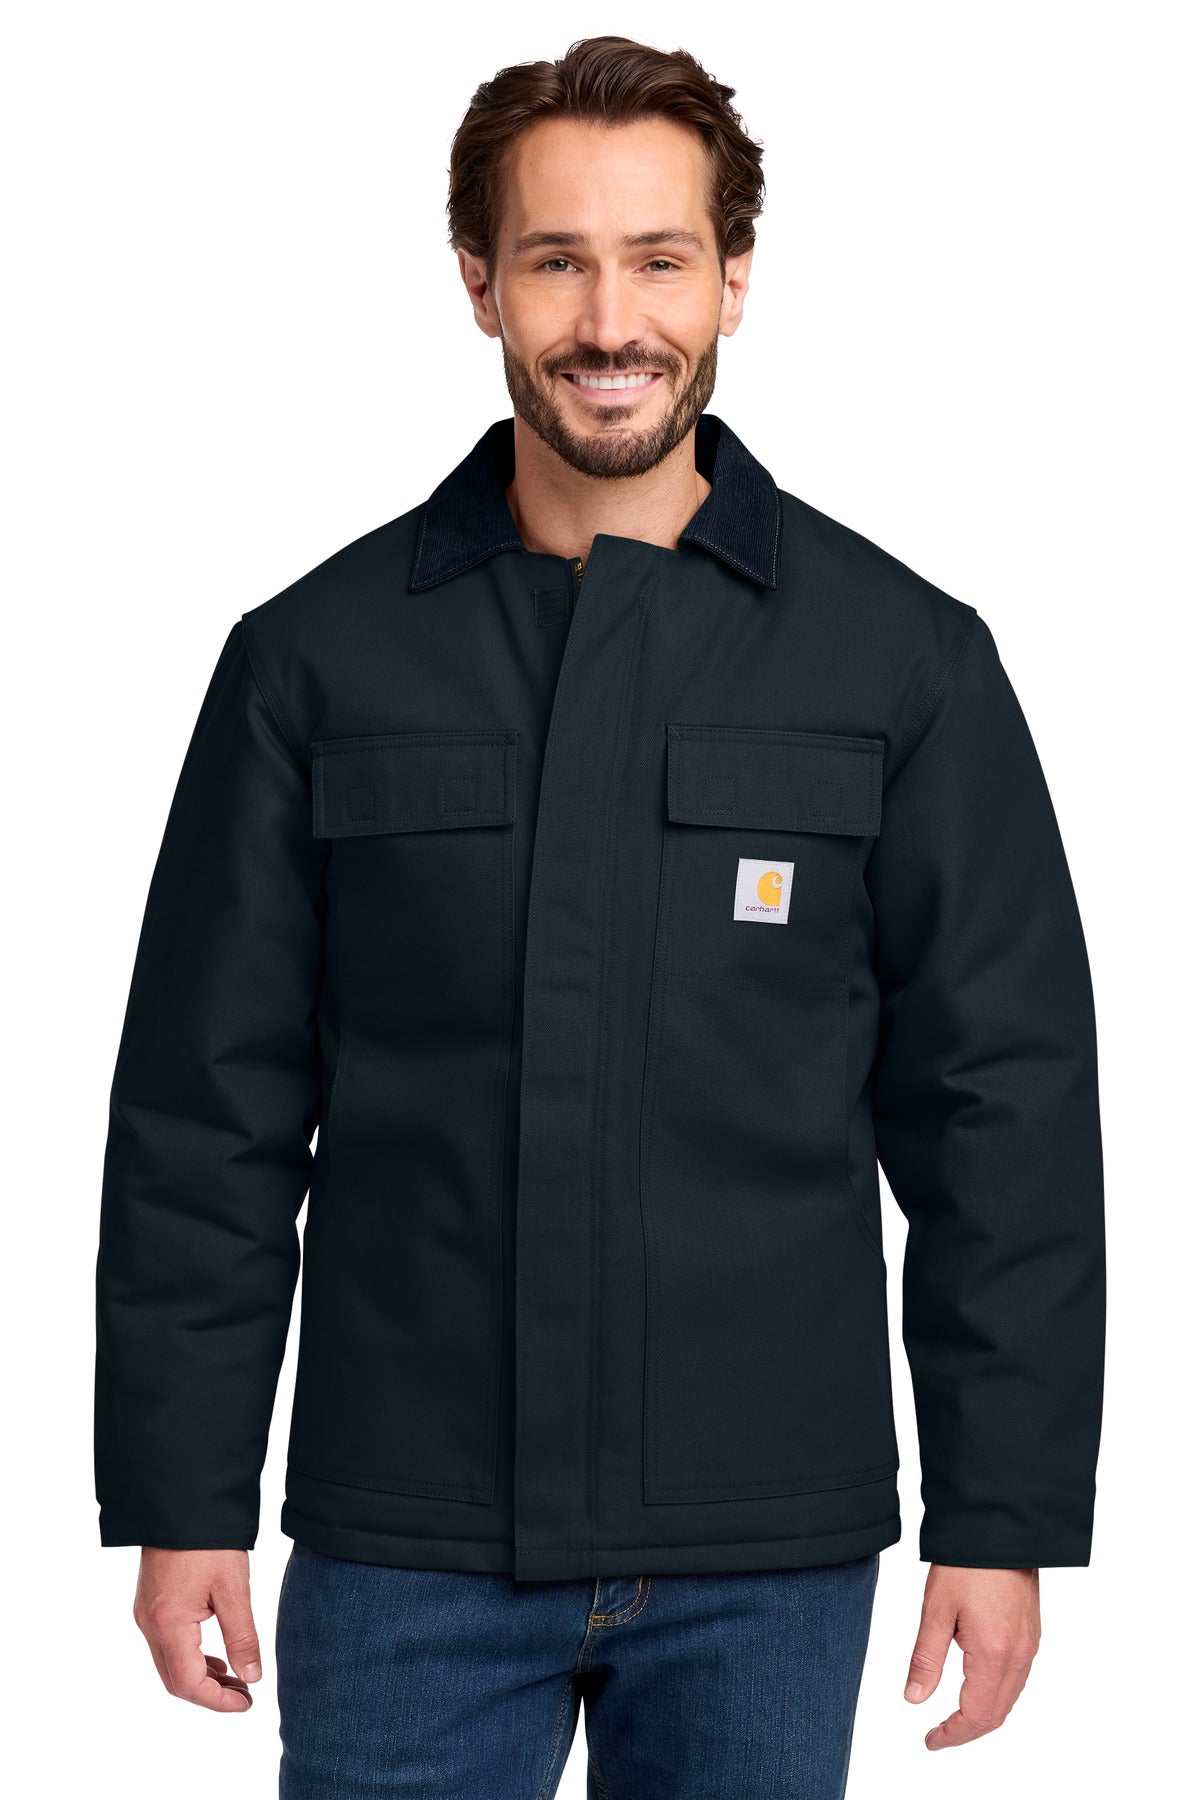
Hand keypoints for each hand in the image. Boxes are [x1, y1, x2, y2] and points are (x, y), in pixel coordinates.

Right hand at [132, 1547, 262, 1710]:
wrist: (181, 1500)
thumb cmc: (208, 1540)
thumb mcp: (233, 1588)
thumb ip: (242, 1636)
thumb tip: (252, 1677)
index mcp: (167, 1624)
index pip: (188, 1684)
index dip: (218, 1701)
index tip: (247, 1703)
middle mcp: (148, 1624)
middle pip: (175, 1680)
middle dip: (209, 1694)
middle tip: (244, 1694)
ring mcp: (145, 1613)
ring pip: (169, 1663)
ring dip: (200, 1676)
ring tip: (236, 1677)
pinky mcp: (149, 1602)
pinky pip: (166, 1644)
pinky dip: (190, 1657)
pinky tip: (215, 1654)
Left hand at [903, 1564, 1040, 1749]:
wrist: (1001, 1527)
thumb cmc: (967, 1562)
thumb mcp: (936, 1610)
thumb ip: (926, 1659)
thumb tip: (914, 1699)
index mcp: (993, 1654)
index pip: (976, 1716)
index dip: (952, 1734)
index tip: (931, 1740)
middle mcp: (1018, 1655)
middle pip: (997, 1714)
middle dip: (967, 1730)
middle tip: (938, 1734)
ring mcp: (1029, 1644)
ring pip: (1010, 1698)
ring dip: (984, 1714)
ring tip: (954, 1716)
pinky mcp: (1031, 1632)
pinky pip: (1017, 1677)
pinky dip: (997, 1693)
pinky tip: (977, 1685)